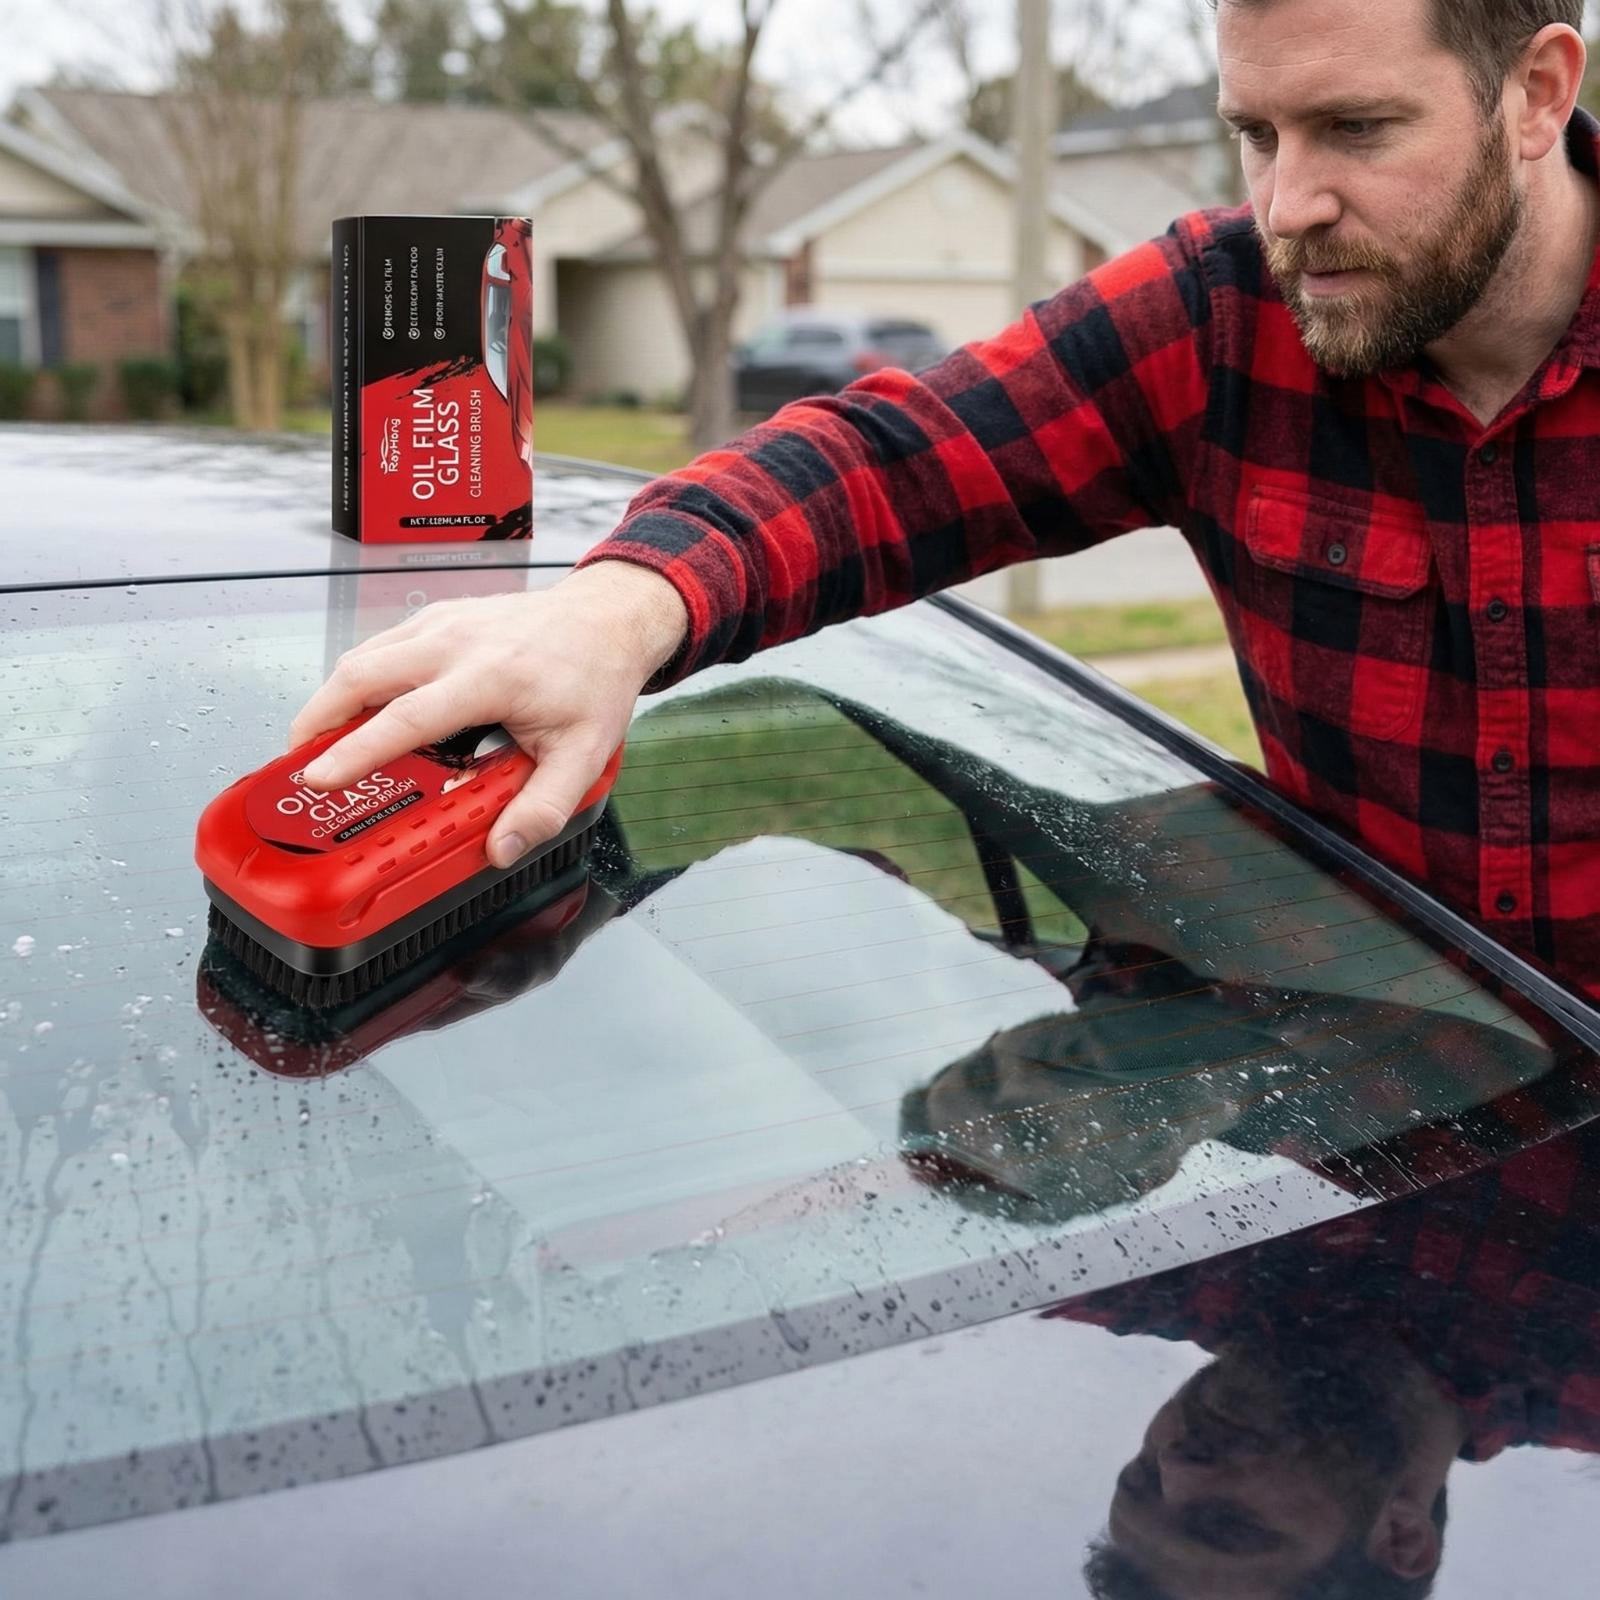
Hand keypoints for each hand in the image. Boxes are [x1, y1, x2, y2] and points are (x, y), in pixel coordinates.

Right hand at [288, 561, 688, 867]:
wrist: (606, 618)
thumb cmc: (594, 679)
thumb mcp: (583, 754)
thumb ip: (541, 807)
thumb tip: (501, 849)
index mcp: (490, 678)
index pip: (405, 719)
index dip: (356, 751)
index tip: (320, 777)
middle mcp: (457, 644)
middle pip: (362, 676)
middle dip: (318, 720)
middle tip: (300, 765)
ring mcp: (443, 624)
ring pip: (364, 657)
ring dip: (333, 699)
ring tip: (320, 744)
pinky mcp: (438, 617)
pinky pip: (382, 647)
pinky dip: (359, 679)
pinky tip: (363, 711)